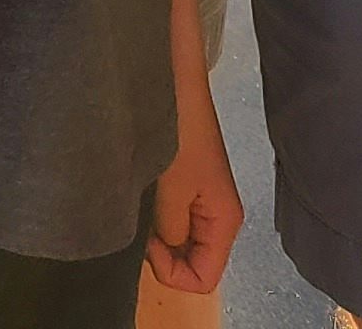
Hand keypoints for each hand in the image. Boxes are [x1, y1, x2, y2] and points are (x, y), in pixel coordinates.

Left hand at [143, 113, 242, 296]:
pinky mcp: (186, 182)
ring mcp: (201, 199)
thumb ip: (171, 230)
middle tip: (139, 224)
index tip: (149, 242)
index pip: (204, 279)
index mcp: (224, 221)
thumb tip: (165, 248)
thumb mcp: (172, 188)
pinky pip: (172, 217)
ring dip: (156, 233)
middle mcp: (217, 215)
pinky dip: (153, 216)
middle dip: (164, 254)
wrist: (174, 82)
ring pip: (179, 240)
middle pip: (193, 262)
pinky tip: (139, 194)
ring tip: (138, 205)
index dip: (172, 271)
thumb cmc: (177, 132)